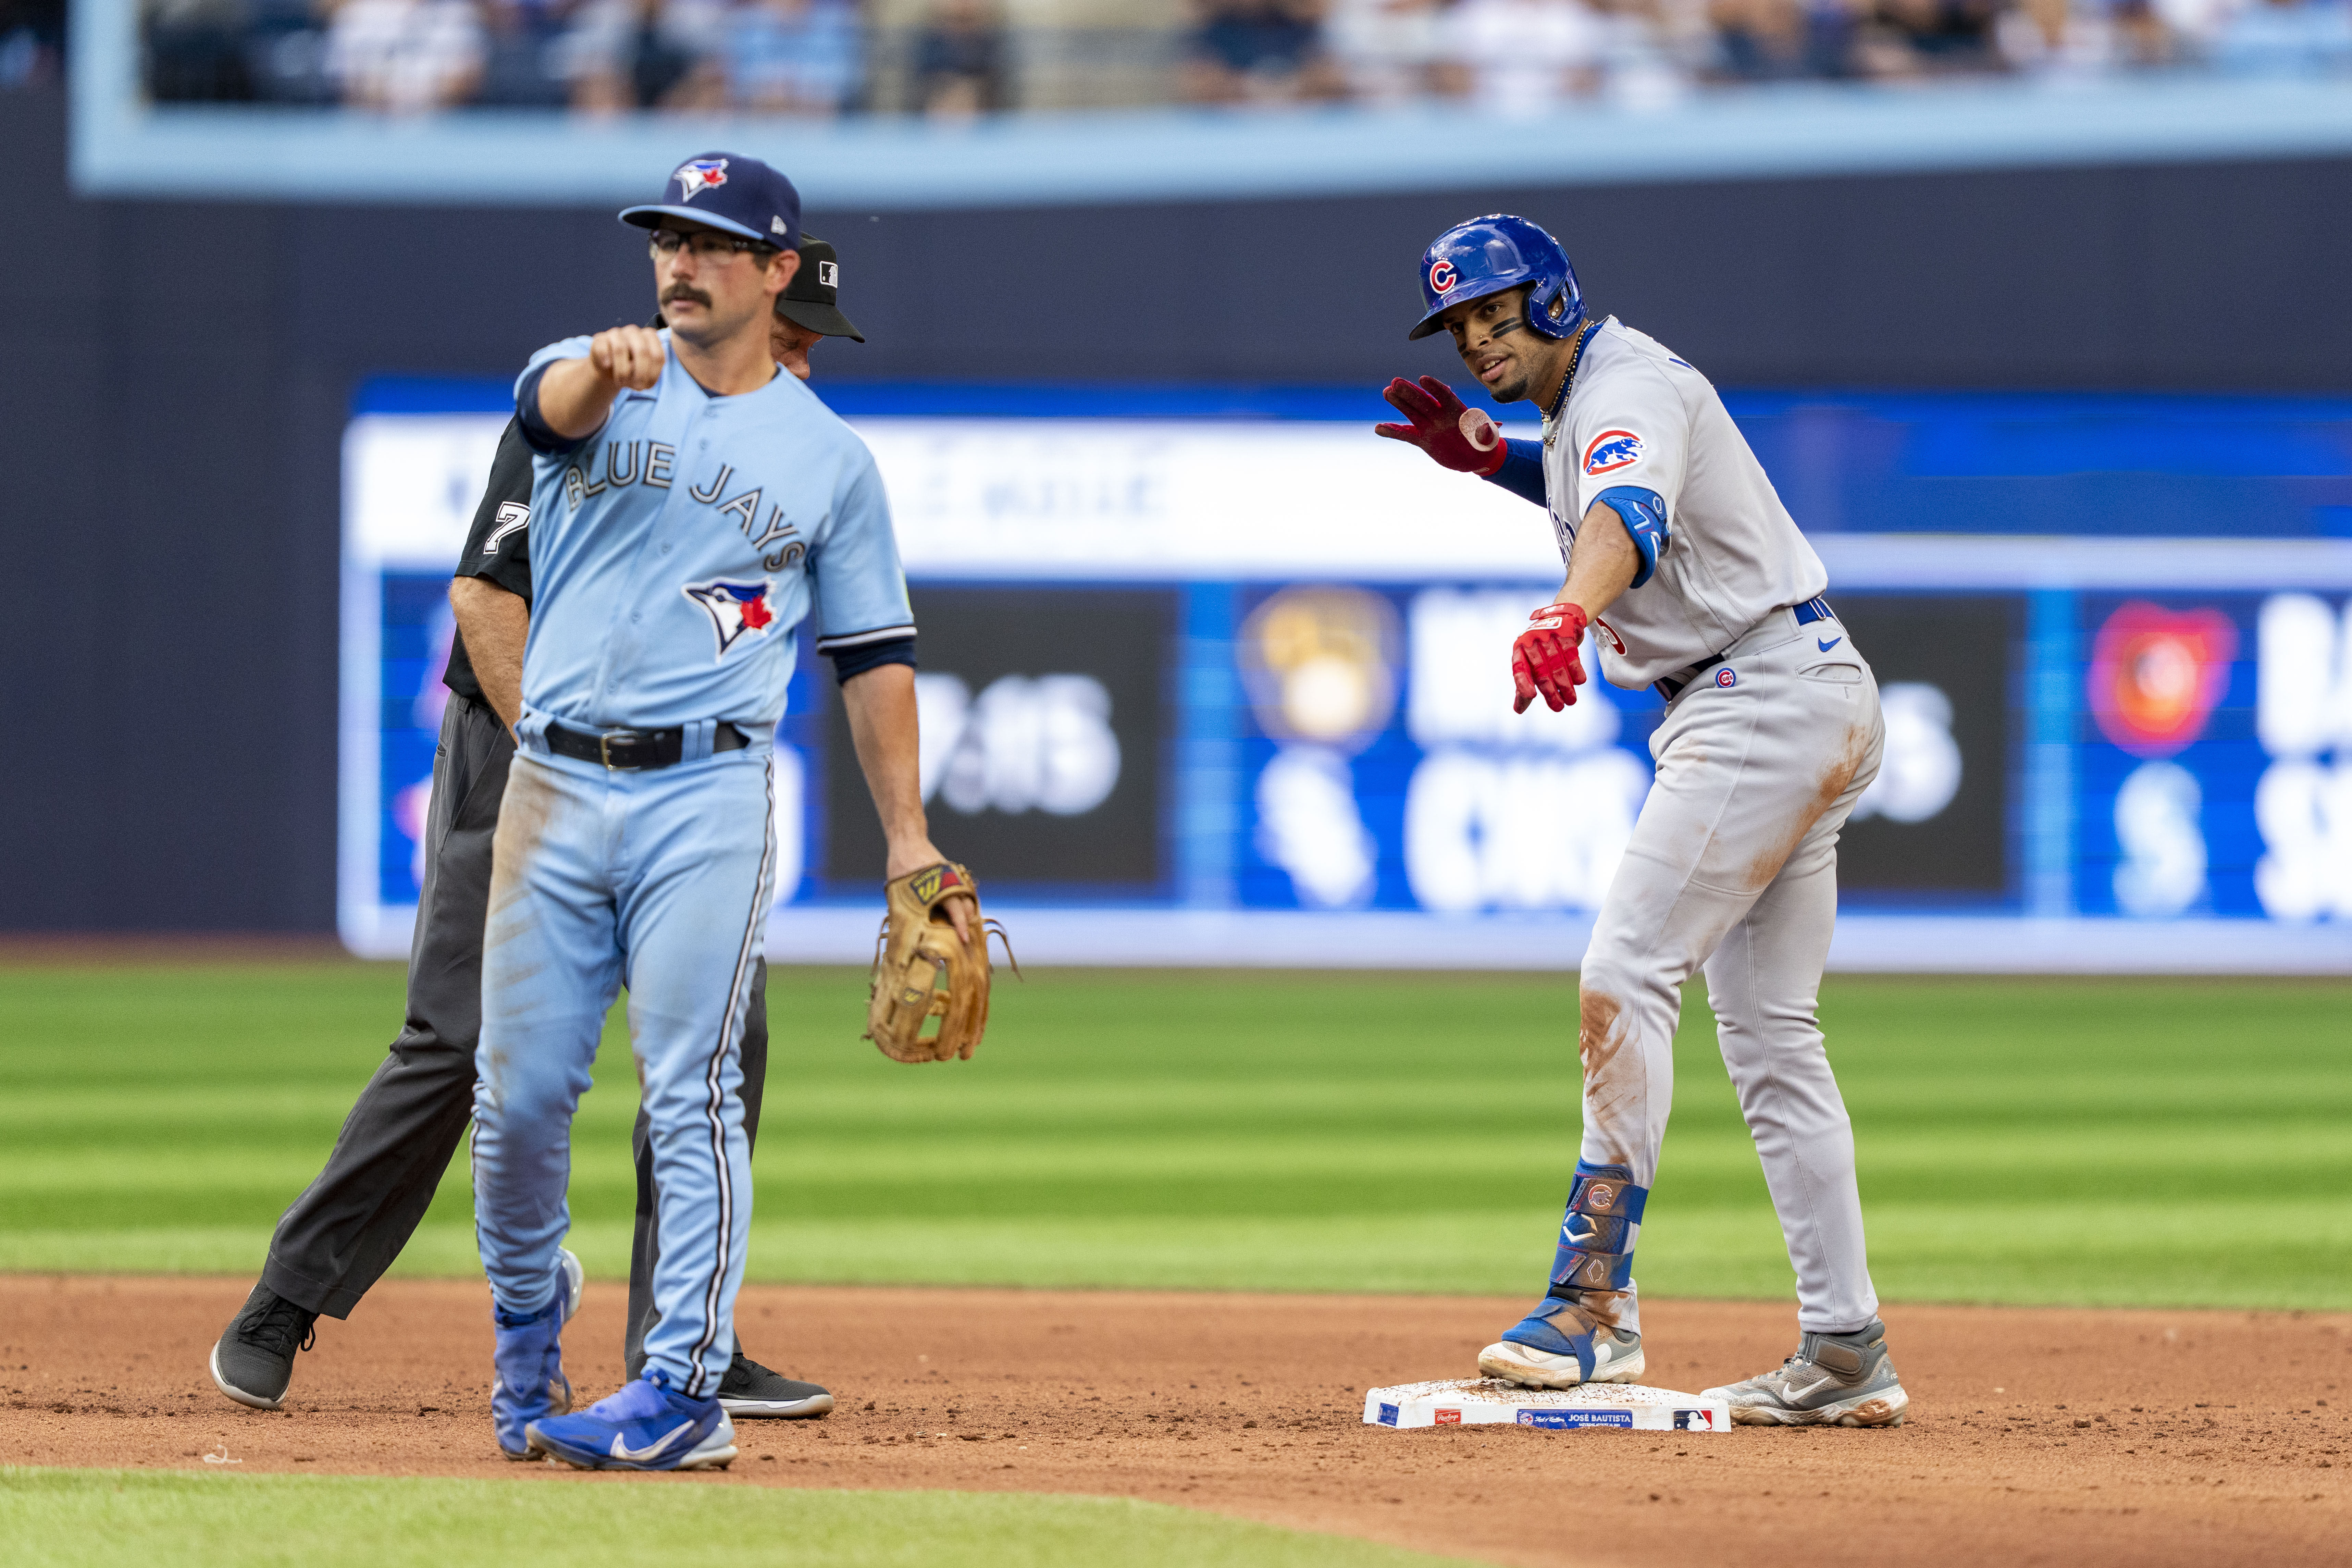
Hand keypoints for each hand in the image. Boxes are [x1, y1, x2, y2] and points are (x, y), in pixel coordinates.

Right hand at [586, 325, 666, 391]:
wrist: (609, 368)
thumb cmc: (631, 370)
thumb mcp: (643, 374)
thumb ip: (647, 371)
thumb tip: (639, 373)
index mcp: (650, 337)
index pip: (658, 356)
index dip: (653, 374)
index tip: (647, 386)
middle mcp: (634, 332)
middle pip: (642, 351)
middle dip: (640, 374)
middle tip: (636, 387)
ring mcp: (616, 333)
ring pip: (620, 348)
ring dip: (622, 371)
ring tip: (621, 382)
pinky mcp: (600, 339)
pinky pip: (602, 348)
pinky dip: (605, 360)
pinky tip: (607, 366)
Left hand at [885, 840, 974, 949]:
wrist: (908, 841)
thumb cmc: (901, 866)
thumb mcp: (898, 891)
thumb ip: (903, 911)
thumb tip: (902, 935)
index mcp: (941, 887)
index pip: (957, 912)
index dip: (961, 928)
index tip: (965, 941)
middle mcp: (952, 883)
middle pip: (968, 907)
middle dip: (968, 924)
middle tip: (963, 940)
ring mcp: (953, 878)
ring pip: (967, 900)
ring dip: (966, 915)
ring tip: (961, 929)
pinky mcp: (952, 875)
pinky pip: (961, 893)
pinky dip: (961, 905)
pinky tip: (954, 914)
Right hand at [1373, 375, 1507, 476]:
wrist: (1475, 457)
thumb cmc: (1484, 442)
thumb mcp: (1488, 436)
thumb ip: (1487, 430)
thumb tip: (1497, 425)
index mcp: (1457, 411)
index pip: (1445, 396)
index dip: (1435, 388)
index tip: (1423, 379)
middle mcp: (1441, 415)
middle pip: (1423, 401)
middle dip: (1410, 392)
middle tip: (1396, 382)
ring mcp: (1430, 426)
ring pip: (1412, 413)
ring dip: (1399, 403)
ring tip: (1387, 392)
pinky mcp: (1423, 439)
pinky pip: (1406, 435)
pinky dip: (1393, 431)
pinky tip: (1379, 428)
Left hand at [1512, 602, 1589, 713]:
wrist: (1560, 618)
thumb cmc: (1540, 649)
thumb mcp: (1529, 662)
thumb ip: (1523, 684)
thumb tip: (1518, 710)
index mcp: (1519, 650)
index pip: (1519, 668)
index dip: (1523, 683)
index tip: (1531, 696)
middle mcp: (1532, 642)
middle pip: (1541, 670)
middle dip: (1550, 691)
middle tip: (1558, 708)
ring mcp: (1549, 637)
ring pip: (1557, 665)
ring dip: (1565, 685)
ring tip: (1571, 701)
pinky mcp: (1566, 634)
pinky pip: (1571, 654)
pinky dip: (1576, 669)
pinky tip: (1580, 682)